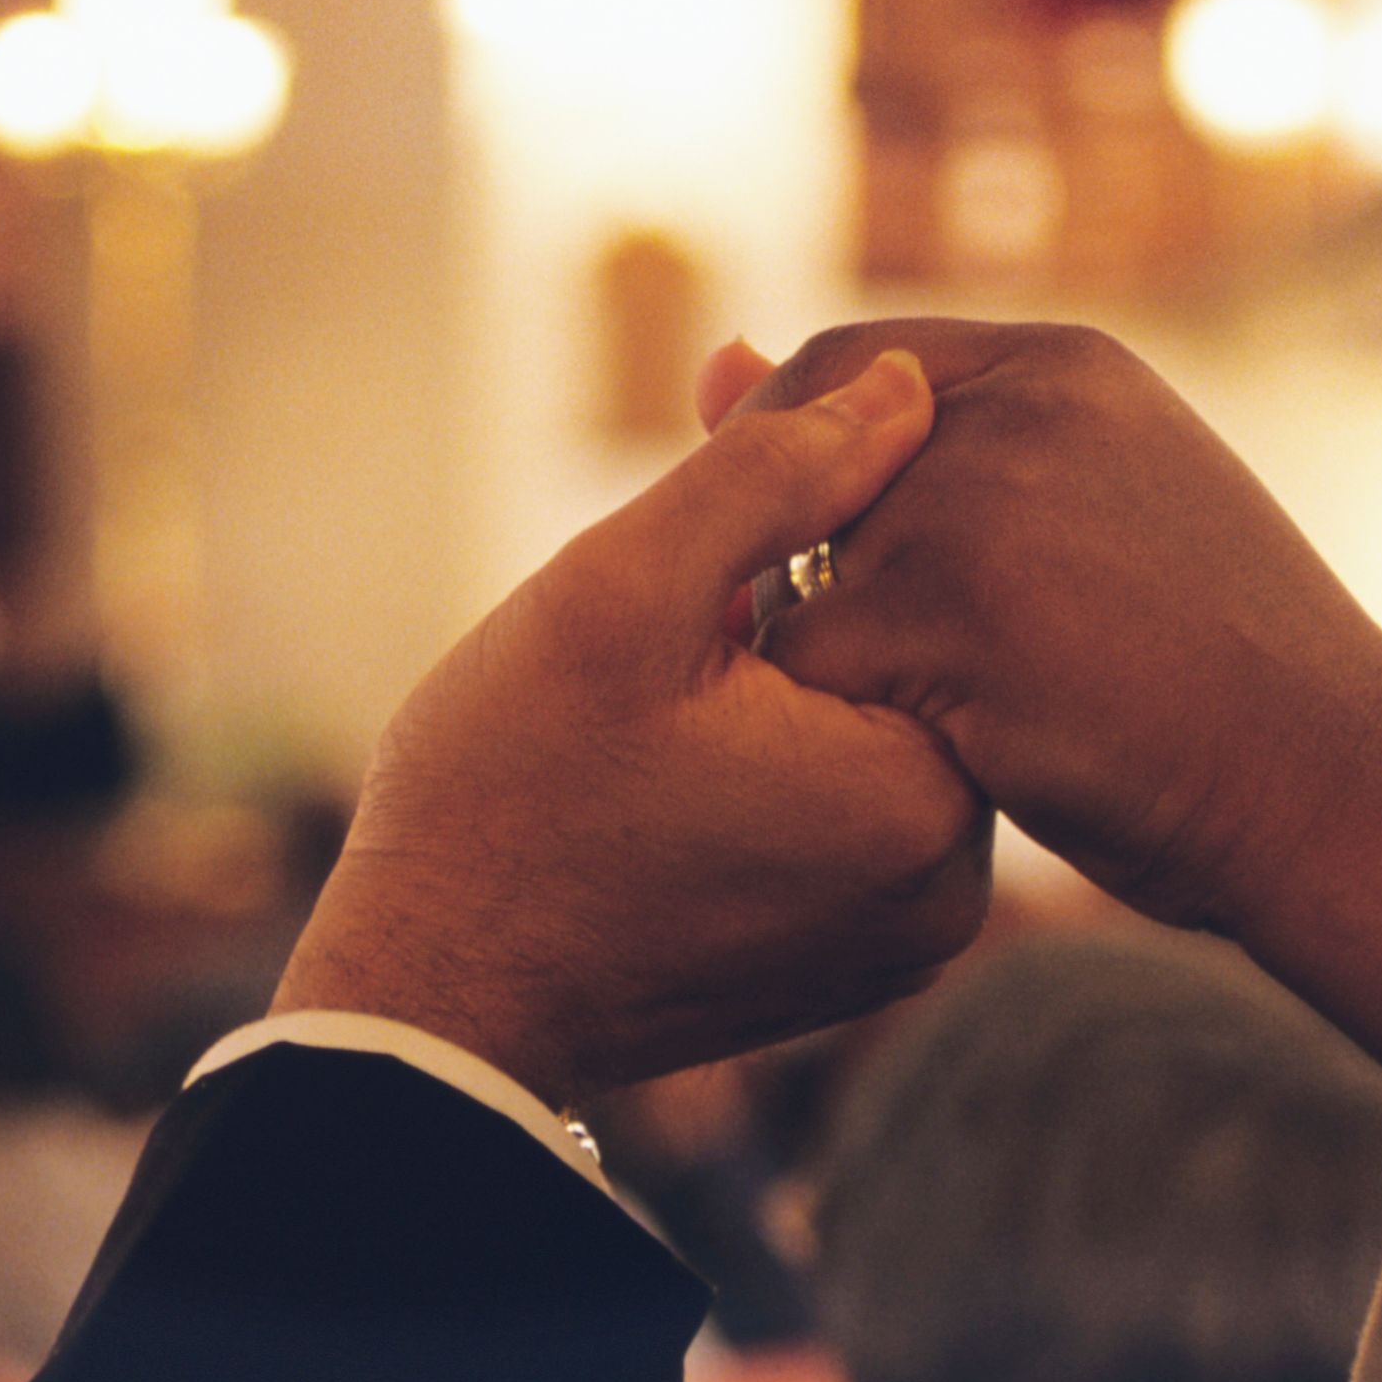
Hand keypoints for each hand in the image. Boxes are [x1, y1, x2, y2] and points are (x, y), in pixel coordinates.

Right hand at [272, 348, 986, 1108]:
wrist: (432, 999)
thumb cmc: (504, 797)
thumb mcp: (624, 590)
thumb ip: (777, 471)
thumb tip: (906, 383)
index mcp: (922, 798)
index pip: (926, 591)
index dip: (806, 534)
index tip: (691, 563)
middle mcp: (950, 889)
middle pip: (902, 669)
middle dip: (795, 614)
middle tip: (663, 630)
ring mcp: (905, 941)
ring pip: (869, 736)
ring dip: (782, 688)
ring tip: (655, 712)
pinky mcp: (853, 968)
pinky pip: (840, 818)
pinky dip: (775, 769)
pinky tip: (672, 772)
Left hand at [718, 321, 1381, 1111]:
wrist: (1346, 791)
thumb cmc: (1221, 677)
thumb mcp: (1100, 509)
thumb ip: (936, 446)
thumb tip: (712, 361)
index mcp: (1063, 367)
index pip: (842, 370)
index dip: (794, 472)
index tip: (814, 569)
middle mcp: (1014, 408)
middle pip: (798, 479)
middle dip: (812, 587)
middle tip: (895, 680)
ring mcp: (979, 505)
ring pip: (790, 582)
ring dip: (838, 670)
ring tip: (952, 729)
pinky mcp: (951, 617)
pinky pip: (806, 670)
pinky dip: (848, 736)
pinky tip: (950, 771)